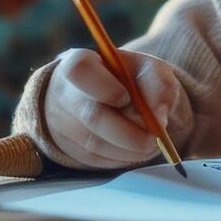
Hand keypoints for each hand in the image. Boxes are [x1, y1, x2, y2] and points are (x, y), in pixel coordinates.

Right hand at [42, 48, 191, 169]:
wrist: (112, 95)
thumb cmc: (130, 78)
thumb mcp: (149, 69)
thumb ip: (158, 85)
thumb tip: (158, 115)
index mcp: (79, 62)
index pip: (79, 70)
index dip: (104, 86)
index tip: (127, 97)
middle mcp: (64, 92)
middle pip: (90, 114)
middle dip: (128, 132)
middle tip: (154, 138)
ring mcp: (62, 122)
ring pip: (94, 142)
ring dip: (128, 149)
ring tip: (151, 144)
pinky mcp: (67, 147)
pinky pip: (94, 158)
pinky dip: (120, 158)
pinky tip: (136, 150)